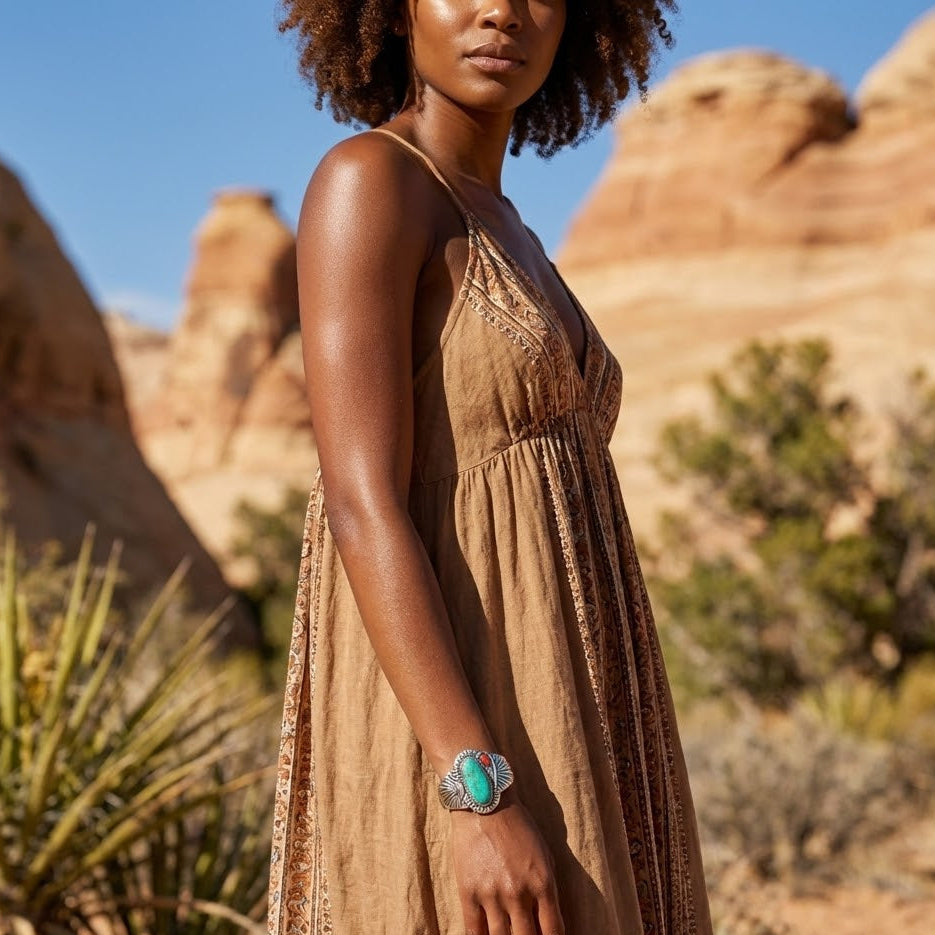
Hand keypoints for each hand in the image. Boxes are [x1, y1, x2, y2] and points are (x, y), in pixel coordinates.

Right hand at [449, 787, 565, 934]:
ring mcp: (491, 894)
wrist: (484, 803)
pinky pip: (474, 931)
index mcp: (542, 883)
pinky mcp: (468, 892)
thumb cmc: (518, 825)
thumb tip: (547, 921)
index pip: (553, 931)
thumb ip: (547, 889)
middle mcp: (518, 893)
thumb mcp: (543, 854)